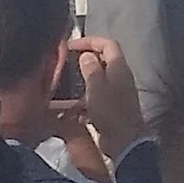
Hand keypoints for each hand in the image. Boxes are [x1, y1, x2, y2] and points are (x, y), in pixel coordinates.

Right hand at [67, 35, 147, 160]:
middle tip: (64, 64)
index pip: (108, 44)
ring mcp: (115, 93)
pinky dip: (79, 101)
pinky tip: (64, 108)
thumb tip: (87, 55)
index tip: (71, 45)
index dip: (90, 40)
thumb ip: (91, 68)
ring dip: (79, 82)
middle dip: (82, 61)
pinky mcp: (109, 108)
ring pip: (95, 81)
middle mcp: (119, 77)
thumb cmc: (110, 110)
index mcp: (119, 68)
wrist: (123, 141)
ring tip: (60, 85)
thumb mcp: (96, 86)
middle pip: (101, 61)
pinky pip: (92, 99)